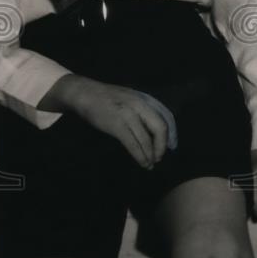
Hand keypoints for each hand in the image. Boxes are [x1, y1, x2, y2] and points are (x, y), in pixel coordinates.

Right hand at [43, 74, 171, 168]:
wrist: (85, 93)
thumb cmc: (108, 98)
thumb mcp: (130, 98)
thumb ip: (143, 110)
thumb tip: (154, 129)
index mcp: (145, 99)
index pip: (165, 118)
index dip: (171, 134)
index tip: (171, 146)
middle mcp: (140, 106)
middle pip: (160, 128)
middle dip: (162, 146)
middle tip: (159, 158)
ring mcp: (128, 115)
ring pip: (146, 139)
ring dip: (150, 154)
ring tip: (150, 164)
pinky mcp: (117, 125)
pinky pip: (133, 144)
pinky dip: (140, 155)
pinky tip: (142, 162)